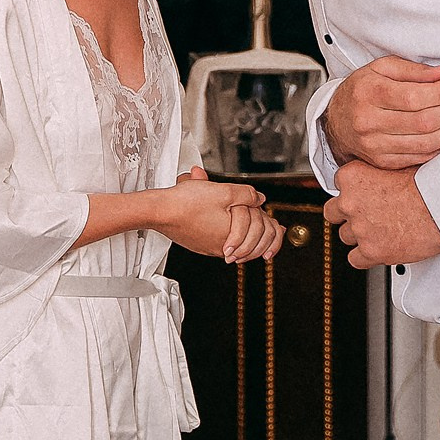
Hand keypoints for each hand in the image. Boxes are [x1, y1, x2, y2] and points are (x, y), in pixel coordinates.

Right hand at [159, 167, 277, 262]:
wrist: (158, 211)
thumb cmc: (185, 203)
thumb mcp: (223, 191)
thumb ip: (246, 194)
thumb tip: (260, 199)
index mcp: (233, 236)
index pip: (264, 235)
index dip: (275, 229)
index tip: (281, 227)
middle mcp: (223, 247)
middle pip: (254, 243)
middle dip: (266, 235)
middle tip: (275, 230)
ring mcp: (210, 247)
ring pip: (239, 244)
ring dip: (251, 237)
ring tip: (259, 233)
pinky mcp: (200, 244)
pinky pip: (224, 243)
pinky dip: (234, 236)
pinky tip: (232, 226)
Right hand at [323, 55, 439, 170]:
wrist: (335, 121)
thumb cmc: (361, 91)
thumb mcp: (379, 68)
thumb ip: (412, 70)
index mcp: (367, 93)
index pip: (414, 97)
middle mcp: (368, 121)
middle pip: (423, 121)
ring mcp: (375, 146)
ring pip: (426, 143)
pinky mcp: (383, 162)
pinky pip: (421, 157)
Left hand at [323, 159, 439, 269]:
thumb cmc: (428, 184)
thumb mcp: (396, 164)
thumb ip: (377, 170)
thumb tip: (379, 172)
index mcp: (352, 176)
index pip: (338, 185)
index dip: (352, 192)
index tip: (362, 196)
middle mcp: (350, 202)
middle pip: (333, 212)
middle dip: (348, 215)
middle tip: (367, 215)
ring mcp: (359, 228)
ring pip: (345, 236)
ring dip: (359, 236)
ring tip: (381, 231)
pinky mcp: (371, 251)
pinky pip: (355, 259)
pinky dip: (365, 257)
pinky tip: (378, 250)